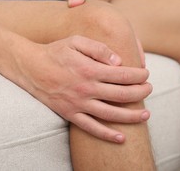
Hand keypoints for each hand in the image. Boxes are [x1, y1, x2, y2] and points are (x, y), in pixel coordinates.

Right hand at [17, 35, 151, 142]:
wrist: (30, 67)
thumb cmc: (56, 51)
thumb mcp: (76, 41)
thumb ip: (99, 49)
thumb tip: (119, 61)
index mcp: (89, 69)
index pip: (122, 75)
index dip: (139, 75)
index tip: (146, 74)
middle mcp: (86, 89)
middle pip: (121, 95)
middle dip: (140, 93)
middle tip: (149, 89)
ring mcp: (78, 104)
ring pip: (111, 114)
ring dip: (131, 116)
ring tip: (146, 115)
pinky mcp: (70, 114)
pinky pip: (91, 128)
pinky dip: (107, 134)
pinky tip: (121, 138)